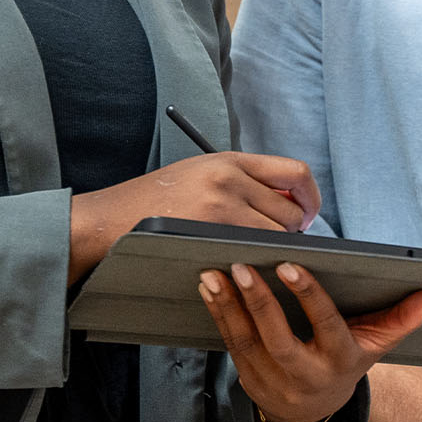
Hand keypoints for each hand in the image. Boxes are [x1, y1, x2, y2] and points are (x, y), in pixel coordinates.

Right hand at [69, 152, 321, 280]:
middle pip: (291, 210)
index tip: (307, 213)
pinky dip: (254, 260)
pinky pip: (253, 251)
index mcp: (230, 160)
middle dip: (292, 230)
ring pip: (277, 235)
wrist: (111, 219)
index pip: (294, 172)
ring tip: (251, 250)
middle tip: (274, 240)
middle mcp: (229, 178)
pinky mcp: (209, 234)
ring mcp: (220, 208)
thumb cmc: (155, 200)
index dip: (310, 197)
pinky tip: (237, 261)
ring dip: (273, 247)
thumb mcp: (201, 173)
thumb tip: (287, 200)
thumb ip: (242, 180)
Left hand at [198, 259, 421, 421]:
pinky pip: (232, 347)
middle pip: (279, 340)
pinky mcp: (251, 382)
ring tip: (214, 275)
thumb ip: (398, 321)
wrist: (316, 410)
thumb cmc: (345, 362)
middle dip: (258, 302)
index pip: (325, 325)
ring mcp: (276, 383)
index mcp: (340, 361)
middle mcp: (307, 376)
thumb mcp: (374, 346)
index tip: (289, 266)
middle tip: (241, 266)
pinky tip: (210, 290)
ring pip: (248, 344)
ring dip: (228, 308)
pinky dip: (219, 316)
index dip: (308, 295)